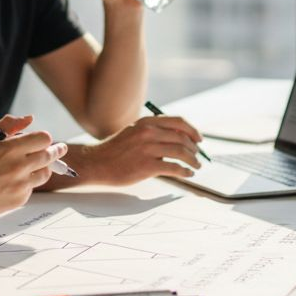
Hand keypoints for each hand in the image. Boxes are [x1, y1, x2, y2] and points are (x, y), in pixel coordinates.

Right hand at [0, 114, 64, 218]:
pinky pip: (32, 188)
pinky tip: (12, 183)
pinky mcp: (19, 200)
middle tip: (59, 149)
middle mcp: (18, 166)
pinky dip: (27, 184)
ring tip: (32, 166)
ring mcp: (20, 185)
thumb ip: (8, 125)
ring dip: (42, 168)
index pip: (44, 139)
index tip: (46, 140)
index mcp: (10, 148)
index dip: (45, 138)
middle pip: (49, 156)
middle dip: (55, 151)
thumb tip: (30, 119)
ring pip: (45, 173)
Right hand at [80, 115, 203, 185]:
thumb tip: (179, 139)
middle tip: (198, 156)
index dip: (192, 130)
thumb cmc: (115, 150)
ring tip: (196, 165)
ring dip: (193, 160)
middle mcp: (149, 132)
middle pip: (182, 138)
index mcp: (147, 122)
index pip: (178, 122)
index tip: (199, 139)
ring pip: (181, 152)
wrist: (96, 163)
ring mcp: (148, 149)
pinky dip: (185, 171)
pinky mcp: (147, 166)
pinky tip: (187, 173)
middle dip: (194, 149)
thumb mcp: (134, 132)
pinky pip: (174, 168)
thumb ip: (153, 132)